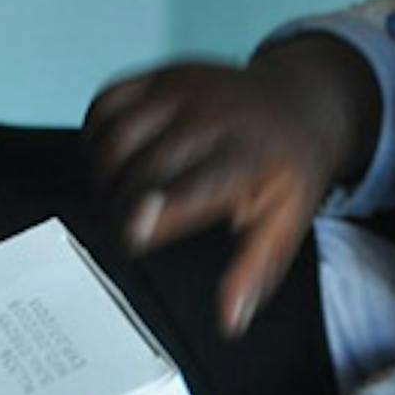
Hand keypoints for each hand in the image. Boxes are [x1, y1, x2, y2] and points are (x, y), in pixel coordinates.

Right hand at [85, 38, 381, 336]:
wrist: (301, 101)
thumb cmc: (289, 169)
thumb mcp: (285, 223)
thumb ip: (253, 272)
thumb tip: (230, 321)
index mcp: (248, 155)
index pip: (192, 185)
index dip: (157, 210)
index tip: (130, 234)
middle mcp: (214, 116)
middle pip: (144, 164)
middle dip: (121, 205)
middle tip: (124, 229)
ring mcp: (185, 88)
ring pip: (117, 132)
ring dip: (101, 173)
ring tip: (113, 199)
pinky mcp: (163, 73)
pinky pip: (107, 99)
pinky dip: (93, 132)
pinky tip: (105, 160)